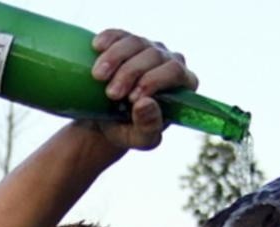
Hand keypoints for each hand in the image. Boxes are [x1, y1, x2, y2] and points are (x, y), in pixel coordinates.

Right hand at [90, 29, 198, 149]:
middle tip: (111, 94)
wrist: (107, 121)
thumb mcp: (140, 139)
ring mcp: (149, 49)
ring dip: (115, 58)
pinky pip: (120, 34)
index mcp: (183, 85)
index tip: (131, 99)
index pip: (175, 73)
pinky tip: (96, 48)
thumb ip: (149, 128)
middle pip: (154, 56)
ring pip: (135, 42)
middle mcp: (170, 62)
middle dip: (130, 73)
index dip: (153, 81)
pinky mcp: (128, 41)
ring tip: (98, 77)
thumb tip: (146, 103)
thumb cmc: (130, 131)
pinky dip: (108, 39)